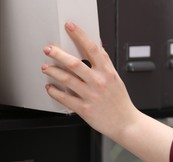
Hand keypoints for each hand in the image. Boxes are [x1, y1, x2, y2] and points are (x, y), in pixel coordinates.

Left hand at [41, 22, 139, 140]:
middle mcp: (98, 82)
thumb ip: (106, 63)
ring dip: (53, 71)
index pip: (92, 48)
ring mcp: (90, 95)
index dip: (80, 35)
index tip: (70, 27)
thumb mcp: (116, 79)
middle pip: (74, 63)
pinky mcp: (84, 109)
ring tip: (45, 67)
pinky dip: (54, 92)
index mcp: (107, 72)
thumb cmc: (120, 102)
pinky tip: (50, 87)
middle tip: (48, 49)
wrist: (126, 123)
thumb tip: (98, 47)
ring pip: (66, 79)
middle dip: (58, 54)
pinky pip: (65, 98)